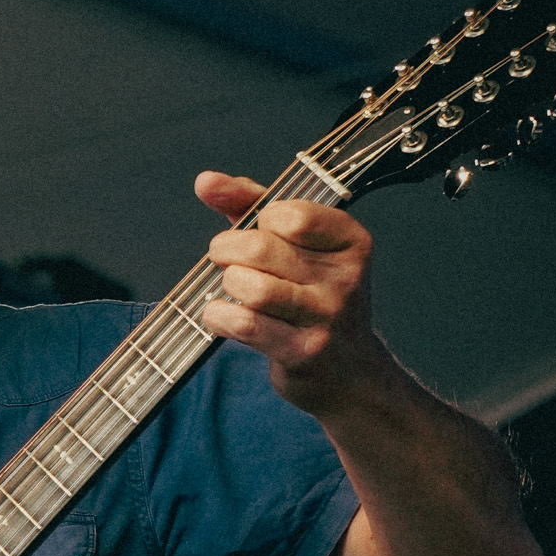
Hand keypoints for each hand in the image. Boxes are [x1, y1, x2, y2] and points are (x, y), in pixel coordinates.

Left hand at [195, 170, 387, 413]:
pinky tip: (220, 315)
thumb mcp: (296, 246)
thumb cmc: (313, 298)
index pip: (290, 214)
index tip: (258, 231)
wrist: (349, 373)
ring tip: (230, 287)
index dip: (260, 220)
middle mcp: (346, 277)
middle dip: (227, 250)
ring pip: (252, 287)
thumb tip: (204, 181)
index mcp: (351, 242)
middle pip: (261, 249)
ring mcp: (327, 317)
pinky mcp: (304, 352)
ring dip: (227, 284)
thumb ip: (252, 205)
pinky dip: (219, 316)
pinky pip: (246, 324)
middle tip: (222, 257)